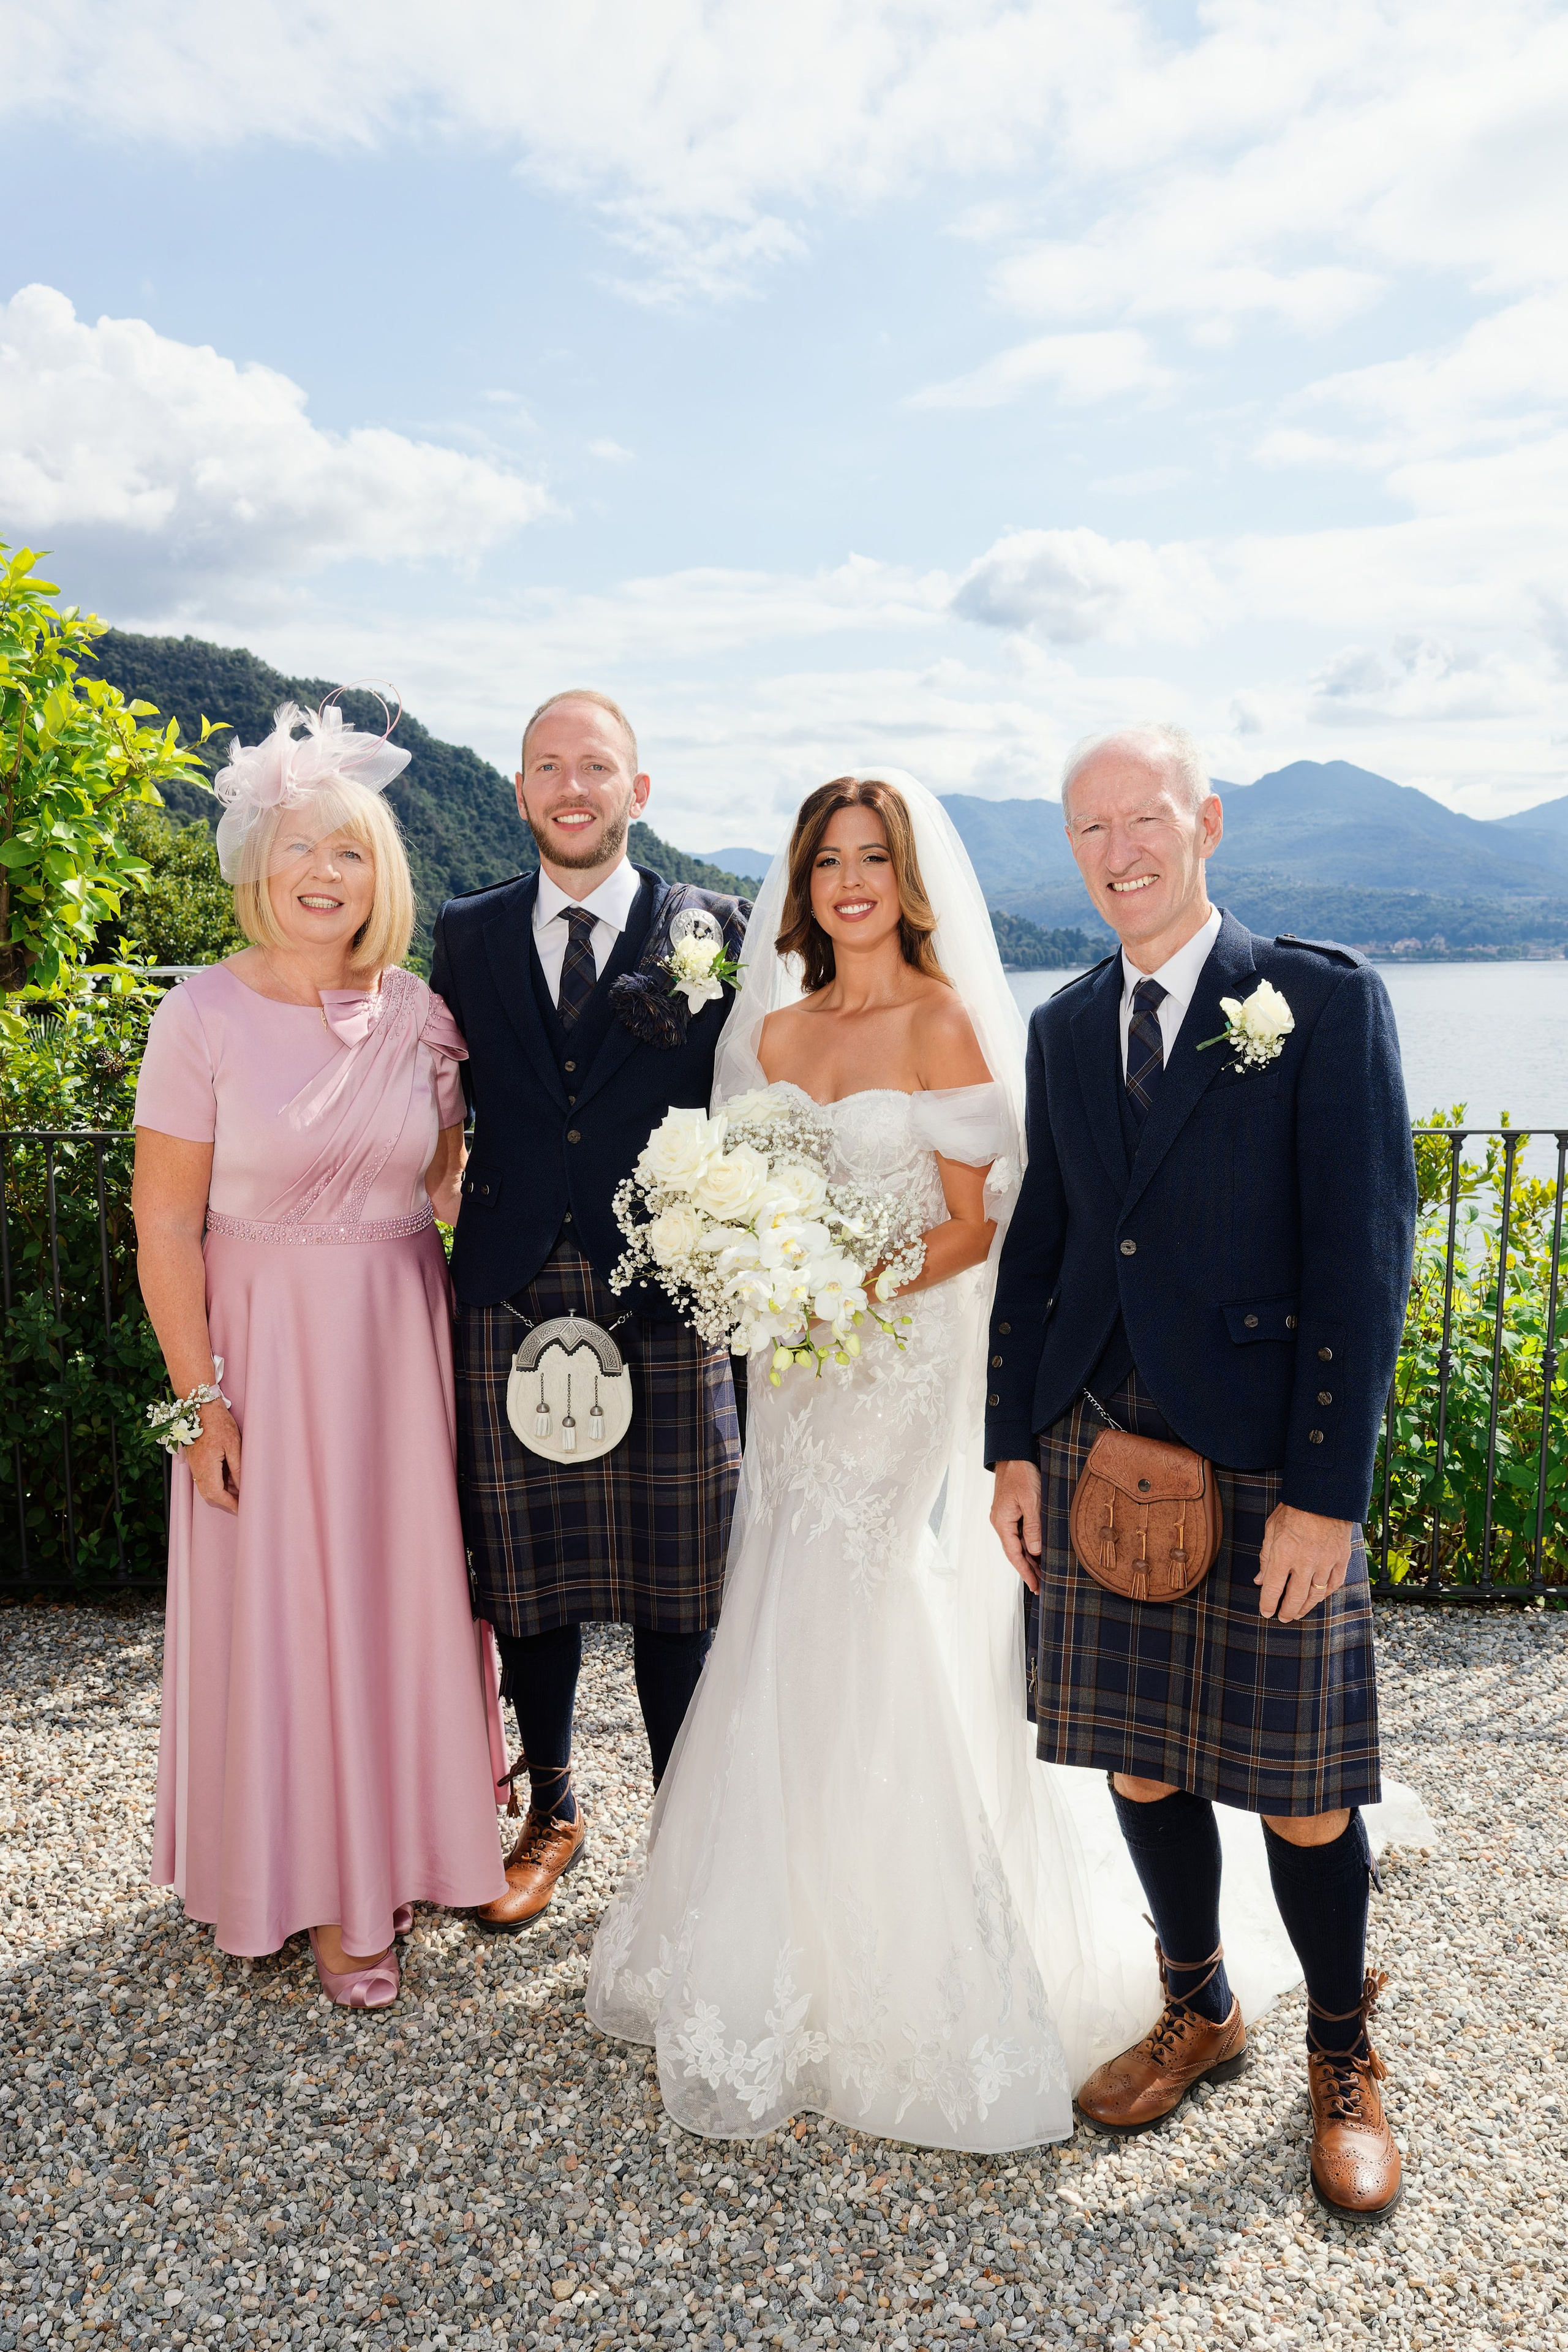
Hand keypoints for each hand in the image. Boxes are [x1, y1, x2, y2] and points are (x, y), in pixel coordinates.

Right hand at [186, 1400, 241, 1514]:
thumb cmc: (219, 1422)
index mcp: (206, 1465)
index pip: (217, 1494)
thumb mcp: (234, 1445)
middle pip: (209, 1494)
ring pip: (205, 1488)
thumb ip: (237, 1468)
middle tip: (241, 1503)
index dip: (230, 1503)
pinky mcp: (194, 1460)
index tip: (242, 1508)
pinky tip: (227, 1480)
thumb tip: (242, 1487)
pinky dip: (214, 1484)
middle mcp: (197, 1468)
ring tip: (237, 1492)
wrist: (200, 1407)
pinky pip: (203, 1479)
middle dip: (225, 1501)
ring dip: (220, 1493)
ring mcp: (193, 1465)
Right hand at [990, 1459, 1042, 1591]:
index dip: (1025, 1572)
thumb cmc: (1021, 1473)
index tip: (1035, 1586)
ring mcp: (1004, 1516)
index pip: (1014, 1554)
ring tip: (1042, 1572)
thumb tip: (1035, 1551)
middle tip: (1042, 1585)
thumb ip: (1033, 1527)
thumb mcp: (1031, 1500)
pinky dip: (1028, 1544)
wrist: (1013, 1453)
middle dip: (1028, 1569)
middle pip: (1014, 1552)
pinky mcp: (1010, 1510)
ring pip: (1017, 1543)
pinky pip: (1019, 1533)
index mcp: (1002, 1522)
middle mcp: (1000, 1522)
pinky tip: (1038, 1550)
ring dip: (1029, 1558)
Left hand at [1255, 1503, 1351, 1621]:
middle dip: (1287, 1612)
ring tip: (1297, 1613)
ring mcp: (1325, 1562)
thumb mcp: (1271, 1529)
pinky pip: (1333, 1585)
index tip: (1265, 1612)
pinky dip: (1325, 1595)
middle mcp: (1305, 1561)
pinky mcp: (1341, 1559)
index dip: (1267, 1604)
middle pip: (1294, 1597)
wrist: (1323, 1496)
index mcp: (1283, 1553)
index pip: (1272, 1588)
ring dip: (1305, 1607)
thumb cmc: (1294, 1510)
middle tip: (1282, 1618)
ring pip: (1315, 1595)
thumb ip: (1265, 1557)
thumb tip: (1260, 1580)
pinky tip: (1317, 1598)